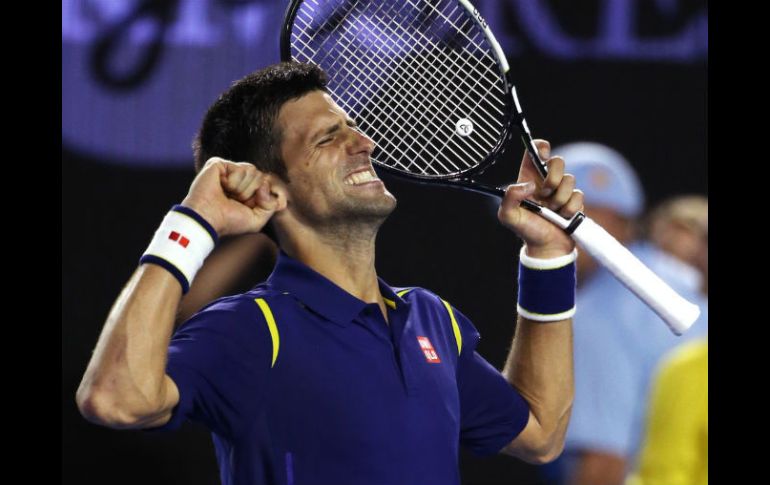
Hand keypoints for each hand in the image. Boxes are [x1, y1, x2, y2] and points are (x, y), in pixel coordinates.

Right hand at [180, 157, 283, 236]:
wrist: (208, 219)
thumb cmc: (229, 221)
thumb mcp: (257, 220)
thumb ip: (271, 205)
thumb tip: (266, 185)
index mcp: (247, 189)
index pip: (266, 183)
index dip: (262, 196)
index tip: (246, 206)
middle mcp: (238, 178)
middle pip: (260, 175)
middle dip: (250, 192)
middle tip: (234, 200)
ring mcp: (228, 170)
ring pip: (252, 170)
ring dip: (241, 188)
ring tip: (228, 194)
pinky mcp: (218, 163)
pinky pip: (240, 169)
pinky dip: (233, 182)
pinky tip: (220, 187)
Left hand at [497, 140, 583, 258]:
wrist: (547, 248)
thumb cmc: (526, 230)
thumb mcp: (508, 216)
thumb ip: (510, 197)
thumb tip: (528, 185)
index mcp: (529, 178)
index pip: (536, 151)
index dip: (541, 147)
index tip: (543, 156)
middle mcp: (546, 180)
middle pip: (558, 160)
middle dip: (554, 177)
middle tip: (545, 193)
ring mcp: (562, 190)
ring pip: (570, 179)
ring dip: (560, 198)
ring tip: (552, 211)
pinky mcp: (575, 200)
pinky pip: (579, 195)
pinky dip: (570, 208)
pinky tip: (561, 217)